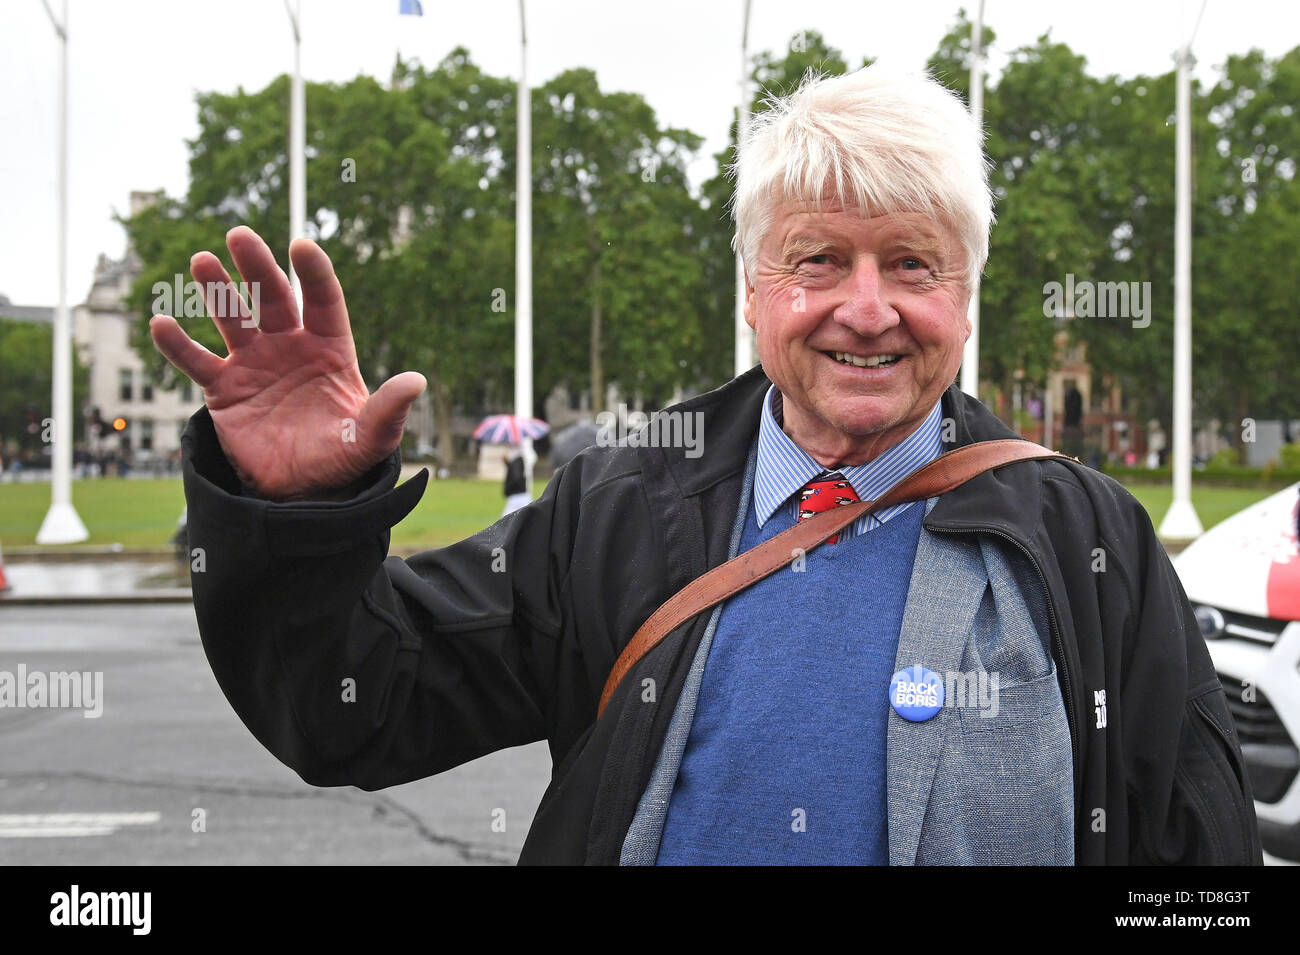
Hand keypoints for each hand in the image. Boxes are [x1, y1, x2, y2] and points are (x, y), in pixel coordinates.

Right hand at [149, 226, 425, 500]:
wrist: (300, 490)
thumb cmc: (341, 456)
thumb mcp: (369, 437)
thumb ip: (388, 410)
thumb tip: (417, 381)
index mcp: (329, 348)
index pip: (323, 301)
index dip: (313, 273)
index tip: (301, 246)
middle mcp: (290, 346)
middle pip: (273, 298)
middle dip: (257, 267)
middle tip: (240, 236)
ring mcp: (254, 362)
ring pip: (233, 318)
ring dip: (216, 290)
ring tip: (202, 261)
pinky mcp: (223, 388)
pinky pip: (196, 361)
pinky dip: (177, 345)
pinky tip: (161, 324)